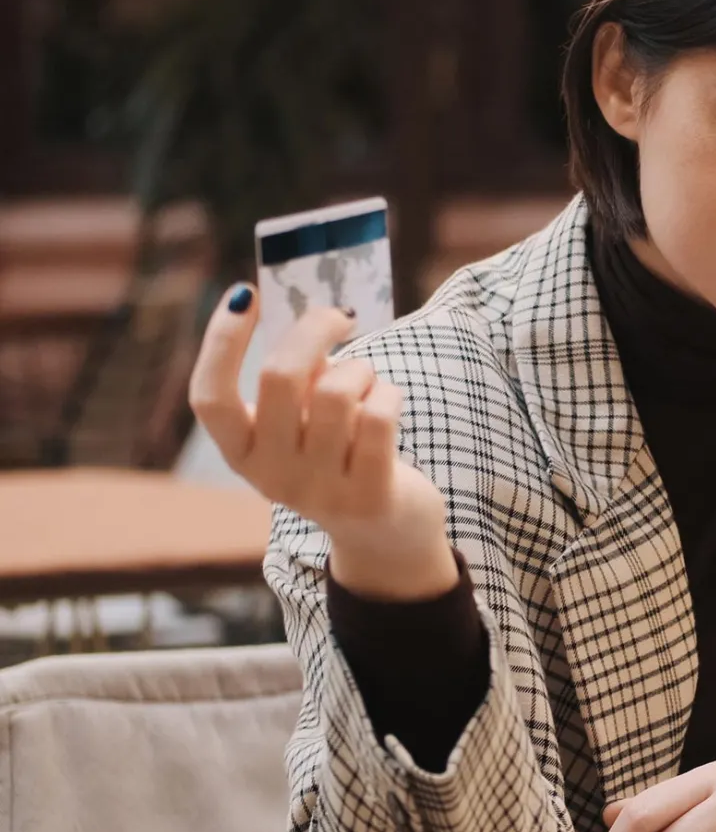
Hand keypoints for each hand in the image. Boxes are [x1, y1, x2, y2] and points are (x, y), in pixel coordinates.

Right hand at [189, 283, 456, 600]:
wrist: (384, 536)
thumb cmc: (339, 456)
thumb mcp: (301, 425)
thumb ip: (295, 381)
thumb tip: (308, 319)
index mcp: (239, 453)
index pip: (209, 395)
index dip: (221, 341)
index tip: (246, 295)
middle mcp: (269, 475)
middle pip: (280, 377)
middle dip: (314, 329)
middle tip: (339, 316)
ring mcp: (319, 491)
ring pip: (339, 391)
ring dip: (361, 368)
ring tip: (367, 380)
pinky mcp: (368, 497)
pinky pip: (380, 415)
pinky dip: (389, 393)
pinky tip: (389, 402)